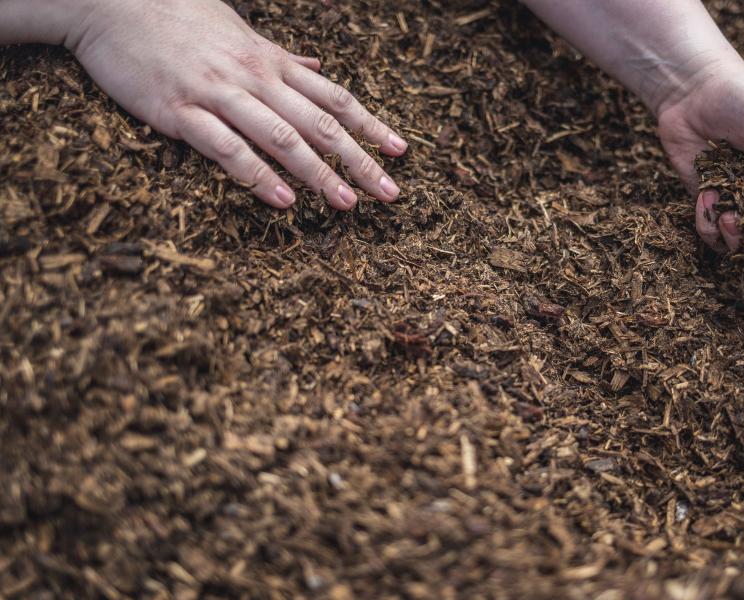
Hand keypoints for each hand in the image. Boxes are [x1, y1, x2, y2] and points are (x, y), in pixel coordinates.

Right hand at [67, 0, 406, 208]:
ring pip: (281, 138)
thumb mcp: (240, 29)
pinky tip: (283, 201)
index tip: (400, 151)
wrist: (111, 1)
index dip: (370, 125)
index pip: (334, 97)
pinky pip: (227, 149)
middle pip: (319, 123)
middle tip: (390, 193)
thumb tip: (315, 67)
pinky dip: (257, 177)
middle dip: (359, 160)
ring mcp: (218, 94)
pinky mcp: (181, 113)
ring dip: (318, 174)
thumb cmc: (178, 15)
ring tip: (348, 203)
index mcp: (270, 61)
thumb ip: (280, 55)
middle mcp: (254, 77)